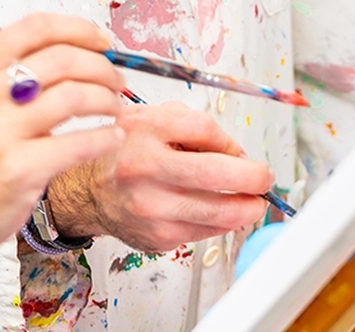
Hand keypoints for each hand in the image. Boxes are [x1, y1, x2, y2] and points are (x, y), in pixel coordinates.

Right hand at [0, 14, 126, 277]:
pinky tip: (112, 137)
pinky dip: (106, 137)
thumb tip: (84, 54)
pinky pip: (79, 143)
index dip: (78, 29)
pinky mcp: (20, 168)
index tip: (103, 42)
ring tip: (114, 108)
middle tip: (117, 81)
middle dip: (102, 67)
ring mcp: (2, 132)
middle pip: (62, 59)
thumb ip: (20, 75)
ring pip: (74, 96)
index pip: (35, 28)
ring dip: (107, 99)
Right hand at [45, 100, 271, 253]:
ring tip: (253, 202)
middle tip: (264, 178)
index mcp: (143, 129)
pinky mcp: (157, 236)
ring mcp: (151, 206)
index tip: (239, 151)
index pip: (205, 130)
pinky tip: (219, 211)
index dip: (230, 141)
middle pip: (216, 173)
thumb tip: (236, 153)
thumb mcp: (150, 119)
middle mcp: (144, 167)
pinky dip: (220, 222)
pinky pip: (205, 231)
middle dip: (252, 177)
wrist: (89, 191)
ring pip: (218, 211)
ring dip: (246, 207)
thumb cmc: (125, 152)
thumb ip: (191, 126)